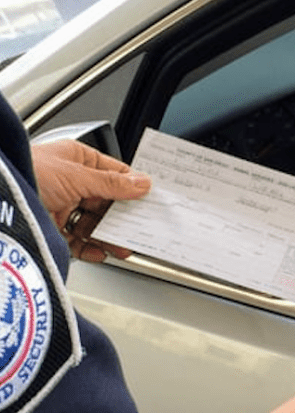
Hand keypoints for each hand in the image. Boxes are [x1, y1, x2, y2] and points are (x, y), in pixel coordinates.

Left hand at [31, 139, 150, 261]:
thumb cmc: (26, 172)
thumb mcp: (77, 175)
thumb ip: (112, 183)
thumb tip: (142, 183)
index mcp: (76, 160)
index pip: (114, 173)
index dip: (133, 187)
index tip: (149, 200)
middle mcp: (68, 182)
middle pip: (105, 202)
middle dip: (123, 217)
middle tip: (140, 228)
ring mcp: (59, 205)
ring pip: (92, 223)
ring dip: (109, 235)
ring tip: (123, 246)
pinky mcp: (49, 228)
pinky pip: (76, 240)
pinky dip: (89, 248)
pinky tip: (100, 252)